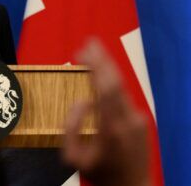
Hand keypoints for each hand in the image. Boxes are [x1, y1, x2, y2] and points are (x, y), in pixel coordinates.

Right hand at [62, 39, 149, 185]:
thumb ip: (71, 126)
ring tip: (93, 54)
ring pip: (121, 88)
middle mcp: (128, 119)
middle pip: (116, 81)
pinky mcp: (142, 122)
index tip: (82, 50)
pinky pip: (123, 98)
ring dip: (107, 69)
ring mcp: (138, 120)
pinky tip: (101, 78)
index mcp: (110, 127)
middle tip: (89, 41)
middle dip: (102, 59)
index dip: (95, 65)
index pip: (105, 87)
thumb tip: (81, 101)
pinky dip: (111, 84)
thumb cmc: (100, 175)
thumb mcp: (73, 157)